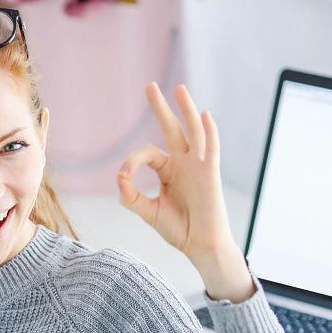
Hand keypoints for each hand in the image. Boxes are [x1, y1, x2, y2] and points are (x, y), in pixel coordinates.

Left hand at [117, 82, 235, 257]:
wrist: (200, 246)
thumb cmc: (178, 229)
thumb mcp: (148, 211)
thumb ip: (131, 196)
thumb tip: (120, 176)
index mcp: (168, 171)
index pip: (148, 153)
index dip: (133, 161)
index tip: (125, 177)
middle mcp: (183, 163)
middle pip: (172, 129)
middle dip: (161, 108)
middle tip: (150, 86)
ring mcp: (198, 166)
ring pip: (193, 132)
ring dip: (186, 110)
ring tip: (179, 89)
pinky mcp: (211, 174)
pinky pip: (211, 148)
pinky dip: (209, 131)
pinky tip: (204, 115)